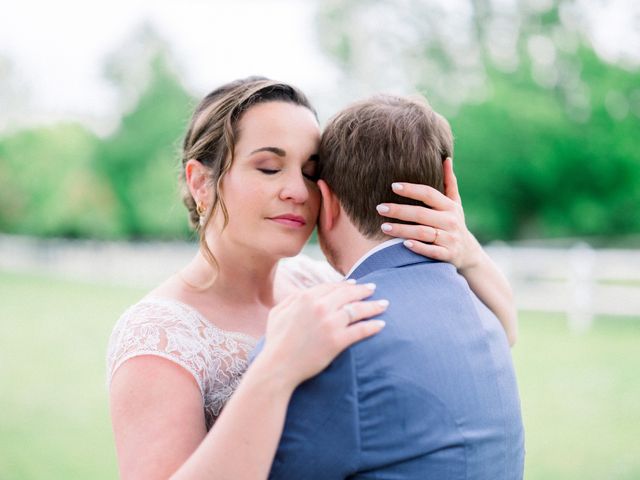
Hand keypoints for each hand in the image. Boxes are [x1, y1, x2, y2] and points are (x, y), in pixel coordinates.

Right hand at [260, 282, 387, 387]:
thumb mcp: (278, 313)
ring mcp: (330, 324)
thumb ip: (291, 299)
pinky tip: (381, 325)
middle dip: (363, 290)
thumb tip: (303, 293)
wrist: (278, 367)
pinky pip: (360, 330)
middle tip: (374, 289)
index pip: (332, 287)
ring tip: (384, 305)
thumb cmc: (275, 341)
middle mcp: (320, 307)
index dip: (346, 285)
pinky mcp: (337, 341)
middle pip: (348, 294)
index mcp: (305, 298)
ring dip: (373, 306)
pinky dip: (372, 326)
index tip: (356, 284)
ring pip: (357, 310)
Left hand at [376, 157, 481, 270]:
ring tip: (384, 227)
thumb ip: (449, 182)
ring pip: (423, 232)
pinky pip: (431, 251)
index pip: (429, 194)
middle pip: (421, 214)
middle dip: (399, 211)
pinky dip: (419, 247)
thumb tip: (446, 159)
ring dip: (402, 230)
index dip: (411, 189)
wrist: (468, 253)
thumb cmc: (454, 223)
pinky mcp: (447, 255)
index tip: (393, 186)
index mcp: (449, 206)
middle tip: (379, 208)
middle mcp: (450, 221)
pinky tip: (403, 244)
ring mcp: (449, 238)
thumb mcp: (455, 203)